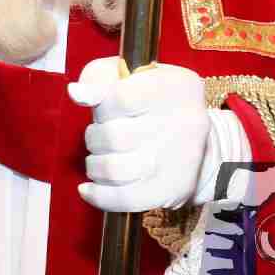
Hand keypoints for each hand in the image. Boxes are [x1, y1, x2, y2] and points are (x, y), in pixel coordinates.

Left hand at [68, 58, 222, 213]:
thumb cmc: (153, 101)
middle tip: (101, 133)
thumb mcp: (133, 74)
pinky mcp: (171, 191)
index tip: (90, 102)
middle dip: (94, 136)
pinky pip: (124, 199)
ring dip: (94, 164)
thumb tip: (76, 93)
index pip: (123, 97)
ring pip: (113, 170)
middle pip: (113, 136)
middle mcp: (184, 124)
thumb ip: (100, 76)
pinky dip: (97, 196)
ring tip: (100, 157)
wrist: (197, 142)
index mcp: (176, 87)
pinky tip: (89, 188)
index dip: (98, 103)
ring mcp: (179, 162)